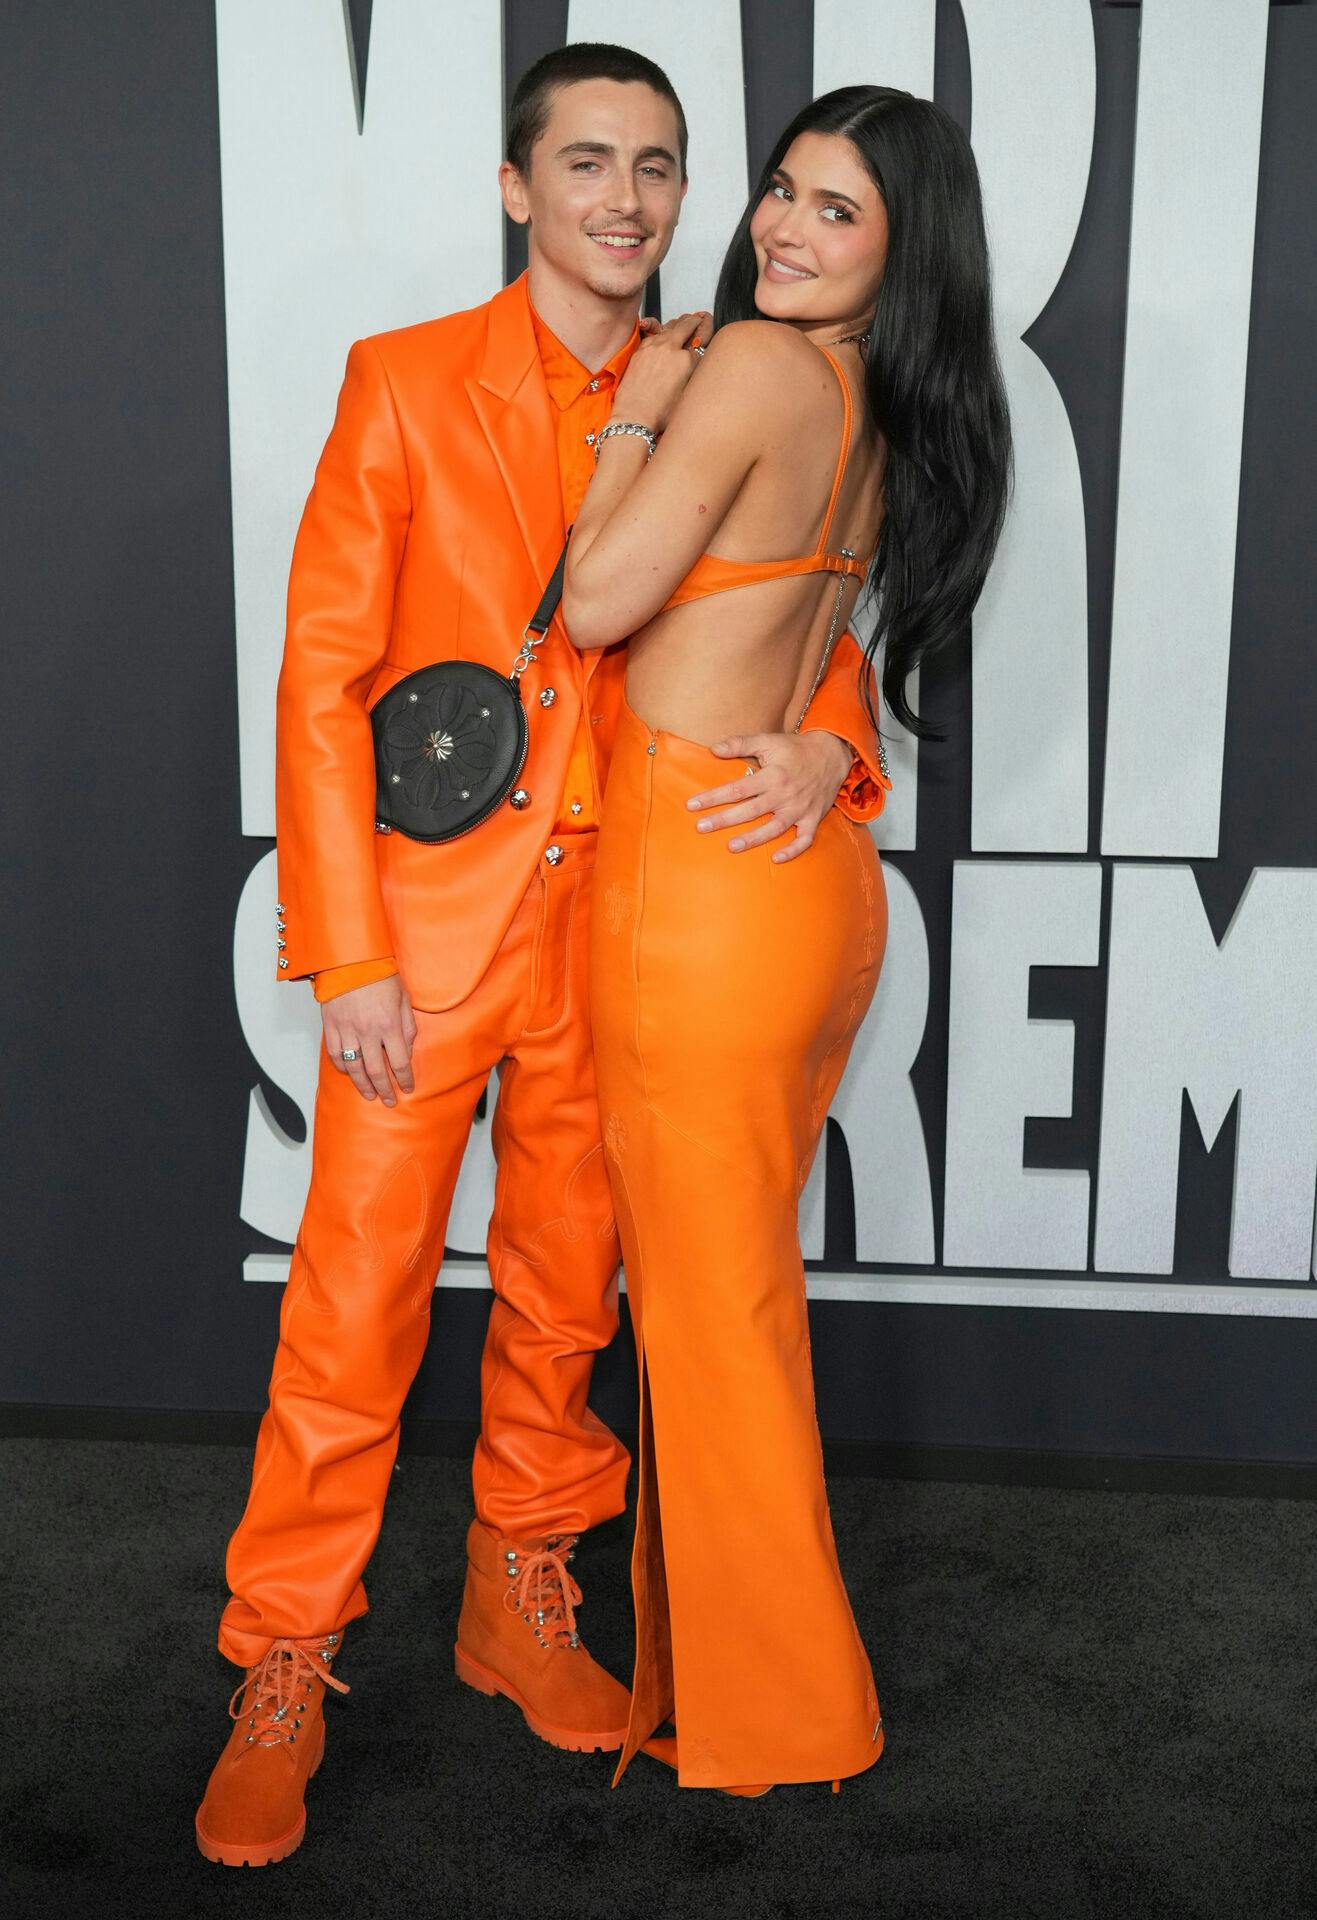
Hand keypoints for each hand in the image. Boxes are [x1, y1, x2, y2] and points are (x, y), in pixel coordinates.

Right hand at [321, 974, 417, 1104]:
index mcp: (390, 1024)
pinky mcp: (332, 1026)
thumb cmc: (380, 974)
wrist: (350, 958)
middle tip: (389, 1100)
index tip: (407, 1087)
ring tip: (369, 1094)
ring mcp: (348, 1030)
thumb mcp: (404, 997)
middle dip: (385, 1089)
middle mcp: (368, 1031)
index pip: (400, 1062)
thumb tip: (407, 1048)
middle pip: (377, 1071)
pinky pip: (336, 1054)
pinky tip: (349, 1073)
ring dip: (363, 1084)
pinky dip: (342, 1067)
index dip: (405, 1079)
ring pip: (355, 1068)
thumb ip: (407, 1025)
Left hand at [611, 310, 713, 433]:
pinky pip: (654, 334)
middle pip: (686, 326)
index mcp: (686, 362)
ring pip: (669, 327)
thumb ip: (693, 378)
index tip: (702, 344)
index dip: (701, 346)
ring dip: (678, 323)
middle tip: (698, 318)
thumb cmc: (659, 414)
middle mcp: (671, 349)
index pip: (698, 347)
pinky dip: (661, 331)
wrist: (634, 416)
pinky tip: (663, 334)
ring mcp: (653, 347)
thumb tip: (695, 369)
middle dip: (694, 321)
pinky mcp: (640, 350)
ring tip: (683, 321)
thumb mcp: (687, 398)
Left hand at [686, 730, 853, 863]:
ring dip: (754, 839)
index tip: (692, 805)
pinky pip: (804, 839)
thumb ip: (740, 744)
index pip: (738, 788)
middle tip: (701, 828)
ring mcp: (800, 809)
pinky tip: (775, 859)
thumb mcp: (768, 740)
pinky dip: (793, 850)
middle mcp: (785, 794)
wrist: (832, 754)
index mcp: (772, 775)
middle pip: (751, 810)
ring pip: (775, 828)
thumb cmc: (795, 749)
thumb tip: (713, 749)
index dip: (714, 797)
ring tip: (732, 847)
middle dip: (724, 819)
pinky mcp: (812, 818)